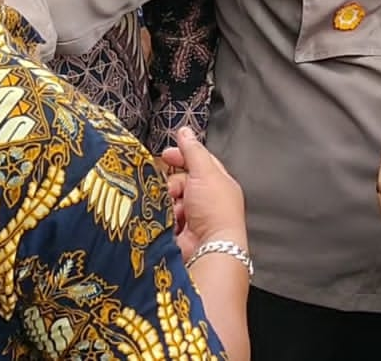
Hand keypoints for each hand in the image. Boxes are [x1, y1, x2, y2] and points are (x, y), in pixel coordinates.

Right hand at [161, 127, 245, 260]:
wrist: (209, 248)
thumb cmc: (215, 210)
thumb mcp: (204, 172)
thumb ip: (193, 151)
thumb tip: (184, 131)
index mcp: (219, 184)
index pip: (199, 162)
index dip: (183, 155)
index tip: (165, 154)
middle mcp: (207, 200)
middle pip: (181, 181)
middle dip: (172, 182)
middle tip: (169, 188)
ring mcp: (193, 217)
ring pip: (170, 198)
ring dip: (167, 200)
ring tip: (169, 207)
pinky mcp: (179, 232)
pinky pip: (164, 216)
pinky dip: (162, 215)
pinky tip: (164, 218)